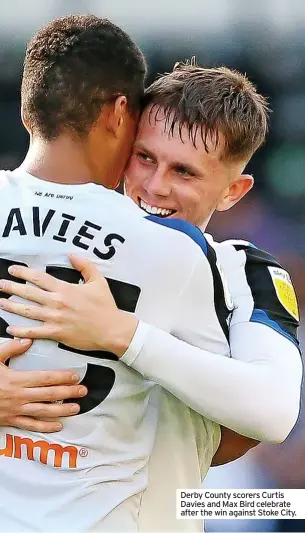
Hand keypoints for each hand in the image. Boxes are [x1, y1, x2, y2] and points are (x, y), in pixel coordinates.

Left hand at [0, 255, 137, 356]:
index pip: (39, 278)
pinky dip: (20, 330)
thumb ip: (85, 265)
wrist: (111, 329)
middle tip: (0, 284)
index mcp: (65, 289)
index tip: (13, 270)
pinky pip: (34, 331)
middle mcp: (56, 303)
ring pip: (27, 311)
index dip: (23, 273)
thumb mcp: (98, 281)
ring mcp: (54, 319)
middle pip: (28, 293)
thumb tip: (71, 254)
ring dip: (11, 307)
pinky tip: (10, 328)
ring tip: (0, 303)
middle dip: (11, 288)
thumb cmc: (105, 306)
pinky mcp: (56, 333)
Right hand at [0, 338, 86, 431]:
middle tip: (84, 391)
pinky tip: (58, 426)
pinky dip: (45, 427)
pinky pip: (30, 425)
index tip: (75, 376)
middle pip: (49, 394)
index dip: (62, 377)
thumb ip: (10, 348)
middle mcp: (19, 396)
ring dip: (61, 410)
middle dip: (68, 393)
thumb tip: (27, 341)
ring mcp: (16, 410)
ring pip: (43, 411)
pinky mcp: (11, 420)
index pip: (45, 378)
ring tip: (76, 408)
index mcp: (16, 380)